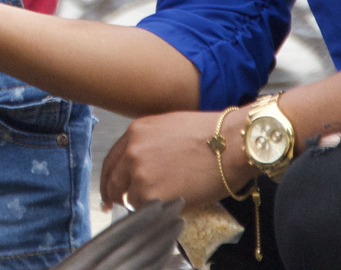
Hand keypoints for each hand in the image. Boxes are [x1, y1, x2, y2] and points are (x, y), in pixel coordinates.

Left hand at [101, 108, 256, 209]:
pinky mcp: (152, 194)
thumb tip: (145, 164)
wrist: (230, 144)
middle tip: (118, 206)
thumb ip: (149, 144)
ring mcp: (140, 174)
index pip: (111, 160)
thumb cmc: (210, 134)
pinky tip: (168, 207)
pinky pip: (145, 210)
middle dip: (115, 195)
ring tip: (158, 203)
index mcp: (135, 132)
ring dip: (140, 203)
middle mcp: (132, 152)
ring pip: (129, 198)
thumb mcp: (169, 128)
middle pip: (113, 181)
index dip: (110, 177)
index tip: (110, 189)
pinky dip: (154, 212)